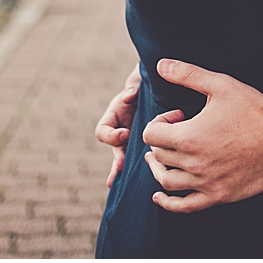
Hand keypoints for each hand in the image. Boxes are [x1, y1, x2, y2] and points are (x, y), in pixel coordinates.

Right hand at [94, 70, 140, 190]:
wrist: (160, 85)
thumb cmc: (146, 79)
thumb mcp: (138, 78)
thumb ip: (133, 85)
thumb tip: (128, 96)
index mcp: (114, 117)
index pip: (103, 131)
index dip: (112, 135)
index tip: (126, 133)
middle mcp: (121, 130)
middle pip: (114, 149)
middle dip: (117, 158)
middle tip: (122, 165)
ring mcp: (133, 140)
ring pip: (124, 159)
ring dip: (122, 170)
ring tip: (117, 183)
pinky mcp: (148, 144)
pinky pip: (141, 159)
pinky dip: (140, 170)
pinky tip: (145, 183)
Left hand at [140, 61, 262, 210]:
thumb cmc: (253, 110)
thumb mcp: (221, 85)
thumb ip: (188, 74)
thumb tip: (160, 64)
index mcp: (188, 137)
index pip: (150, 134)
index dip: (159, 122)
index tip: (178, 117)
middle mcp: (193, 163)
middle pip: (158, 156)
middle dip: (162, 141)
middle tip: (179, 131)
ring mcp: (205, 183)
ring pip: (165, 181)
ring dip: (159, 168)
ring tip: (161, 159)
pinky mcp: (217, 196)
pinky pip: (184, 206)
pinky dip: (168, 202)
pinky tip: (159, 196)